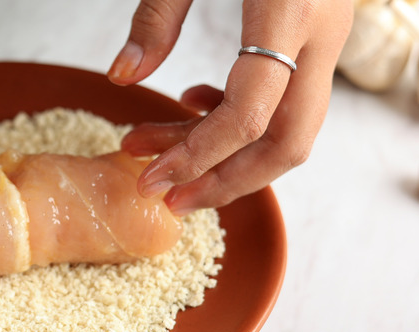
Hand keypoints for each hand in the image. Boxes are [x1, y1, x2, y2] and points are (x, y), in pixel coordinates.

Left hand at [108, 0, 352, 214]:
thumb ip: (157, 15)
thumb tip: (121, 78)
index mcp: (289, 11)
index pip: (250, 114)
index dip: (198, 156)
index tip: (150, 178)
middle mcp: (320, 33)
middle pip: (289, 143)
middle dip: (226, 182)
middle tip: (167, 197)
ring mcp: (327, 36)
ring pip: (292, 129)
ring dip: (228, 155)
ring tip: (160, 153)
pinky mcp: (316, 34)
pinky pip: (290, 99)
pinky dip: (243, 120)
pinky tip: (195, 104)